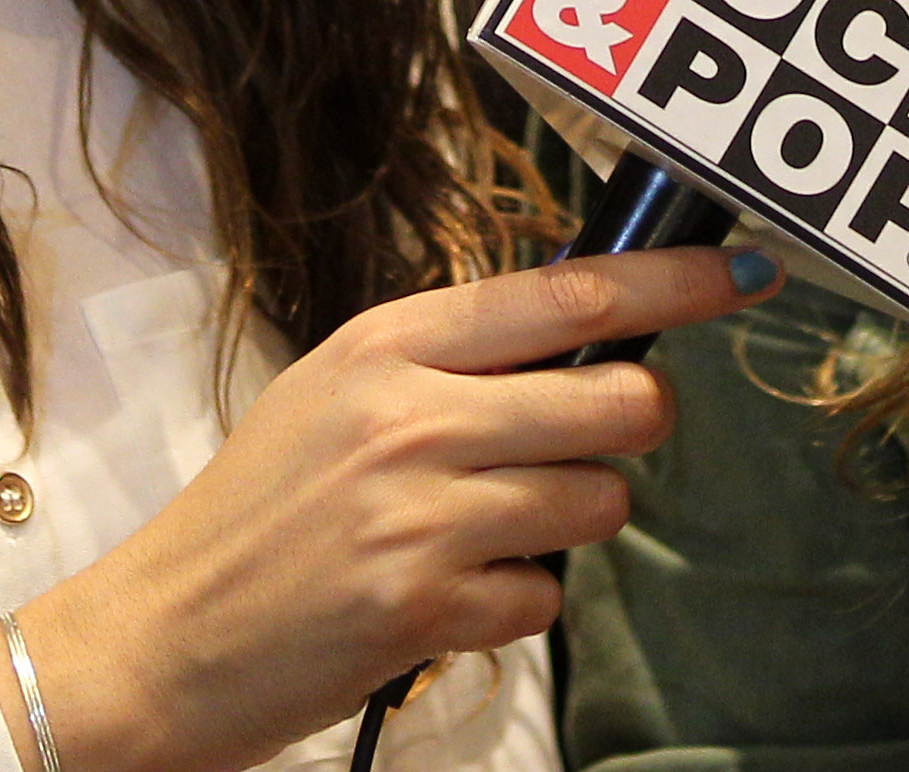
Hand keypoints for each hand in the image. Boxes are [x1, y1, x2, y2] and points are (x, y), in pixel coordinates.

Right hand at [0, 245, 778, 771]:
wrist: (164, 637)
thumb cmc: (258, 512)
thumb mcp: (335, 394)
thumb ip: (448, 361)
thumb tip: (588, 340)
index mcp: (387, 344)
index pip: (568, 296)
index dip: (674, 283)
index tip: (744, 271)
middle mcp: (412, 416)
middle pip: (618, 402)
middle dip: (633, 428)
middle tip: (590, 443)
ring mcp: (424, 515)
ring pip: (598, 501)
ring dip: (566, 522)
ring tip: (484, 530)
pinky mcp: (430, 607)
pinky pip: (548, 596)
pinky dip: (516, 601)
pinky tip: (447, 596)